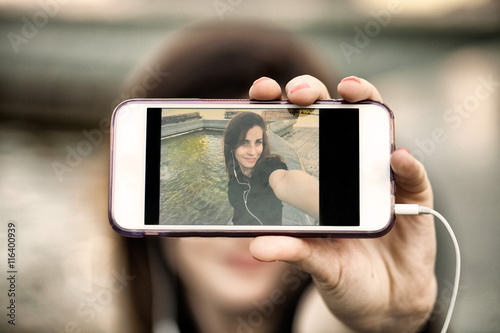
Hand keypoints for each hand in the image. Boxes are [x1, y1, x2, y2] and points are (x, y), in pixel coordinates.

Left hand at [248, 75, 436, 331]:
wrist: (383, 299)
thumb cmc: (343, 272)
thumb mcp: (313, 261)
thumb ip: (290, 249)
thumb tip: (256, 246)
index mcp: (315, 178)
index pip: (294, 133)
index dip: (278, 109)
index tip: (261, 93)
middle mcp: (347, 168)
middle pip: (331, 117)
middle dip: (314, 94)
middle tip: (299, 92)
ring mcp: (381, 177)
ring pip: (375, 129)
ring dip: (366, 104)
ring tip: (352, 93)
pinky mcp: (412, 196)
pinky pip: (412, 176)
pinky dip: (407, 165)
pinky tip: (397, 158)